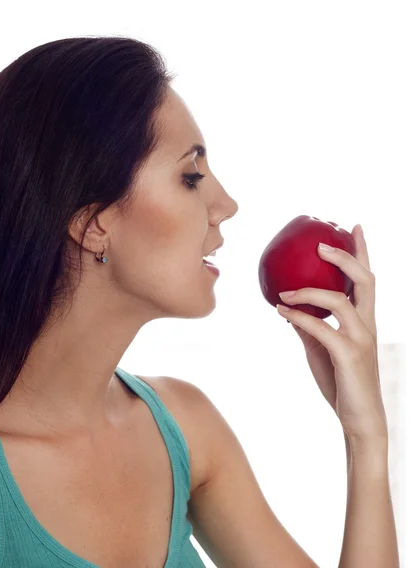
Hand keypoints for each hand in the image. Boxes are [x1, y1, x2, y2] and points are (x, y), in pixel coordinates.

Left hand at [276, 225, 387, 443]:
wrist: (359, 419)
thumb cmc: (342, 382)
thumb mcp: (322, 348)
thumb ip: (310, 326)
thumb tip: (289, 309)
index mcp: (364, 320)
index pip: (367, 279)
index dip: (362, 251)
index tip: (353, 227)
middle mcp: (367, 325)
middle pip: (365, 280)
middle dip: (345, 257)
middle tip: (321, 243)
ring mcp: (360, 339)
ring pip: (340, 301)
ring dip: (308, 291)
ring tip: (284, 290)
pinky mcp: (348, 355)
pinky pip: (321, 329)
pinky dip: (299, 317)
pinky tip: (281, 312)